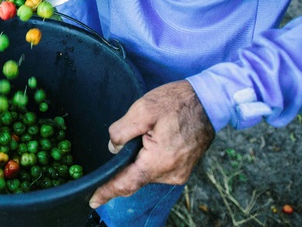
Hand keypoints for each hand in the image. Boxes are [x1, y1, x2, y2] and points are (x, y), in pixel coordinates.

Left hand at [89, 80, 214, 208]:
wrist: (208, 100)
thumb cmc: (175, 102)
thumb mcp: (142, 109)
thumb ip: (121, 131)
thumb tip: (113, 149)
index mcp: (159, 161)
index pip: (127, 183)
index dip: (107, 192)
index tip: (93, 200)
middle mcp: (171, 173)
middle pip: (136, 179)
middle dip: (122, 169)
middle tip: (119, 149)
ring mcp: (180, 172)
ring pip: (146, 174)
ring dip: (137, 162)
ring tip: (141, 137)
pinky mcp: (184, 168)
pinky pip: (158, 170)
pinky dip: (148, 161)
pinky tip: (149, 143)